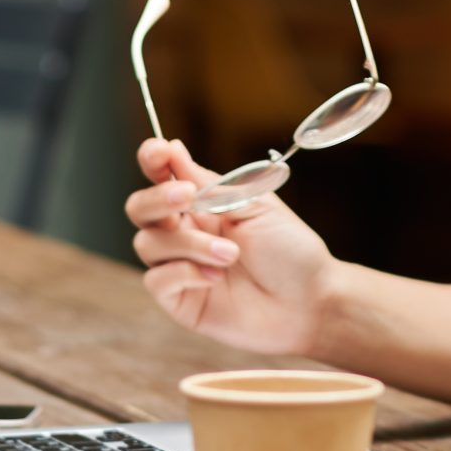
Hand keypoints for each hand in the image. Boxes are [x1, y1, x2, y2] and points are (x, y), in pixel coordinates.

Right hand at [125, 137, 337, 354]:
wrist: (311, 301)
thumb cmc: (290, 251)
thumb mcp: (254, 206)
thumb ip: (209, 185)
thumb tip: (173, 149)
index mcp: (202, 203)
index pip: (161, 175)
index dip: (151, 160)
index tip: (159, 154)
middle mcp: (185, 231)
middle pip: (139, 207)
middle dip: (157, 198)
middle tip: (187, 198)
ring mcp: (179, 266)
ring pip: (147, 243)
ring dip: (189, 243)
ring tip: (230, 254)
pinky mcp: (179, 300)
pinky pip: (156, 280)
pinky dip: (184, 273)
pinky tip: (215, 277)